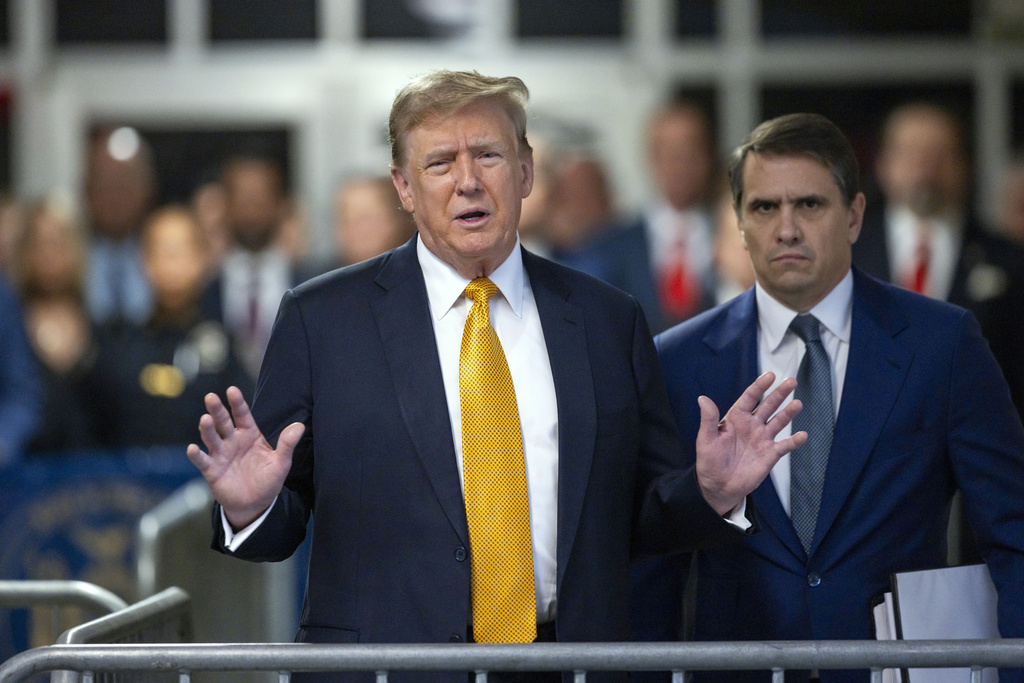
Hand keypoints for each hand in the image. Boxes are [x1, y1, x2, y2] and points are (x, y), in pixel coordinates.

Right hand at [186, 386, 305, 529]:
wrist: (256, 504)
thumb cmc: (268, 479)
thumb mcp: (281, 462)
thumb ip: (287, 444)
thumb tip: (300, 426)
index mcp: (249, 434)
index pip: (242, 415)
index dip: (237, 403)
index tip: (232, 390)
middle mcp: (232, 441)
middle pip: (223, 422)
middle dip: (217, 410)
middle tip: (211, 397)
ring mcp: (220, 454)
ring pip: (211, 438)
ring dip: (207, 429)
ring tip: (205, 419)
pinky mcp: (212, 470)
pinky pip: (203, 461)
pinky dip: (196, 455)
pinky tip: (192, 448)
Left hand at [694, 372, 805, 515]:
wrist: (718, 486)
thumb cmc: (709, 460)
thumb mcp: (705, 439)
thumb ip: (708, 419)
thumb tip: (702, 398)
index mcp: (736, 418)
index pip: (750, 398)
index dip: (760, 386)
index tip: (770, 375)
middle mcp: (752, 425)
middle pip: (768, 405)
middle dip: (779, 394)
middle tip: (791, 381)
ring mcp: (763, 439)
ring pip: (779, 422)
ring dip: (788, 413)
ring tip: (797, 403)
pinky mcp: (770, 455)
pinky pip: (785, 446)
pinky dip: (794, 441)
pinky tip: (802, 435)